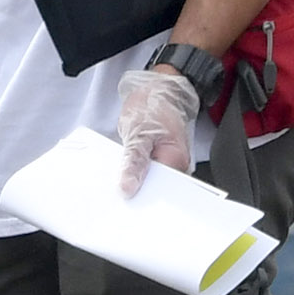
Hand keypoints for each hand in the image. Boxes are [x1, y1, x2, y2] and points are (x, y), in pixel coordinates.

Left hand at [118, 65, 199, 198]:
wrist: (156, 91)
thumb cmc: (151, 107)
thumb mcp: (138, 133)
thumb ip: (134, 162)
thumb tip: (127, 188)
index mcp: (176, 161)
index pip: (162, 191)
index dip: (144, 198)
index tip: (125, 203)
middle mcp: (177, 165)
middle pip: (158, 190)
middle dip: (138, 193)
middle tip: (116, 198)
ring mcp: (169, 163)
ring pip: (151, 182)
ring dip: (135, 183)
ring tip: (117, 186)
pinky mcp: (160, 160)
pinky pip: (147, 173)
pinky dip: (135, 174)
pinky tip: (122, 175)